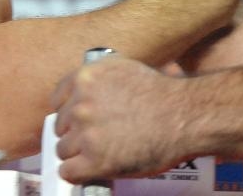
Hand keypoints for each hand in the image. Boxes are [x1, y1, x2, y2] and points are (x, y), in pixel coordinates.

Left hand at [52, 55, 189, 181]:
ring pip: (63, 150)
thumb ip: (101, 79)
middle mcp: (81, 103)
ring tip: (102, 152)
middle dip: (77, 133)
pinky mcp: (94, 161)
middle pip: (60, 126)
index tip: (80, 120)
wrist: (184, 116)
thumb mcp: (127, 69)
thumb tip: (86, 93)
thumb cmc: (163, 94)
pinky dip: (79, 173)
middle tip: (99, 137)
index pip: (57, 100)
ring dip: (79, 154)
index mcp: (86, 77)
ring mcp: (86, 133)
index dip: (70, 112)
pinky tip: (94, 169)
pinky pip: (68, 172)